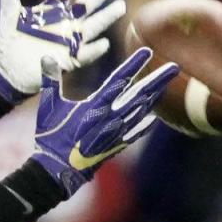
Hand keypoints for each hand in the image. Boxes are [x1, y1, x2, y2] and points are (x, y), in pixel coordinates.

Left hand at [0, 0, 128, 102]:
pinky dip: (94, 50)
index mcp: (52, 9)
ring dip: (106, 17)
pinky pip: (85, 54)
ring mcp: (69, 41)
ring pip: (93, 26)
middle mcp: (65, 22)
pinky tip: (103, 43)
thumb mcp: (8, 14)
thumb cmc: (9, 43)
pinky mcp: (68, 60)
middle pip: (89, 1)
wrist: (7, 71)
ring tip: (121, 5)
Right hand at [31, 47, 178, 195]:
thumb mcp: (49, 107)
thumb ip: (50, 81)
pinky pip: (136, 133)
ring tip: (164, 84)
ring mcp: (115, 133)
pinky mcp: (115, 146)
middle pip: (139, 95)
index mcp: (95, 106)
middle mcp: (111, 118)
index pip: (119, 80)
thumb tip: (46, 58)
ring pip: (141, 112)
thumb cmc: (51, 137)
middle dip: (157, 80)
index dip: (133, 65)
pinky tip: (154, 118)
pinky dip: (146, 125)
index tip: (147, 52)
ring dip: (154, 97)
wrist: (57, 169)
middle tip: (175, 67)